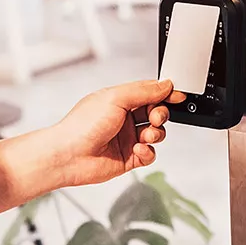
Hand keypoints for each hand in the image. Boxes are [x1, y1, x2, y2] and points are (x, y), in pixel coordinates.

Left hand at [42, 79, 185, 188]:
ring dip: (156, 133)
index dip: (164, 94)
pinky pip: (150, 154)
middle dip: (161, 114)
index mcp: (119, 100)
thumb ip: (144, 91)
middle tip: (155, 117)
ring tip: (145, 136)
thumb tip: (165, 85)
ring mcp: (126, 139)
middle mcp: (124, 119)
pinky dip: (148, 152)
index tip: (177, 96)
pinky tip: (138, 150)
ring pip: (156, 134)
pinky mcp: (128, 159)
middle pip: (155, 112)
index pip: (149, 93)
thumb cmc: (82, 125)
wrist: (68, 155)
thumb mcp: (116, 98)